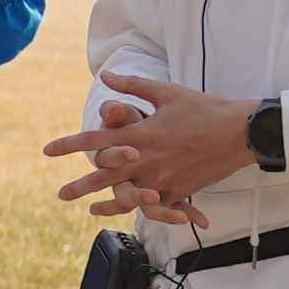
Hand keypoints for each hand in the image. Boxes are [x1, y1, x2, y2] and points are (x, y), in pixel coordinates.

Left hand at [46, 75, 255, 224]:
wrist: (240, 133)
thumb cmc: (203, 109)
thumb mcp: (166, 92)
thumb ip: (133, 87)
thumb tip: (107, 77)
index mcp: (139, 134)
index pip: (95, 140)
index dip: (69, 145)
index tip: (48, 150)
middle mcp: (146, 159)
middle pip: (104, 176)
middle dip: (80, 186)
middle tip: (60, 194)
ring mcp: (162, 179)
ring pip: (127, 196)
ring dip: (107, 203)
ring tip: (90, 209)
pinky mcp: (179, 191)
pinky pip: (156, 204)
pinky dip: (141, 208)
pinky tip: (131, 212)